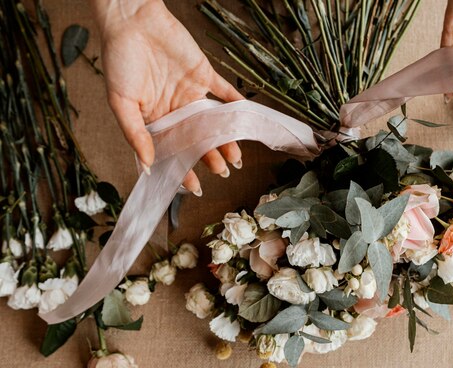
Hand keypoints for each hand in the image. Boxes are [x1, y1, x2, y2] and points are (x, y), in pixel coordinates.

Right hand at [90, 0, 242, 194]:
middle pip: (196, 139)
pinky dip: (237, 104)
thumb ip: (135, 134)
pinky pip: (225, 92)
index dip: (182, 169)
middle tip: (222, 171)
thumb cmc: (119, 60)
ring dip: (225, 138)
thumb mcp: (120, 101)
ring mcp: (191, 92)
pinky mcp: (204, 74)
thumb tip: (147, 165)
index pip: (172, 150)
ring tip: (236, 157)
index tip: (193, 187)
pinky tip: (246, 120)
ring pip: (213, 121)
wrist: (132, 20)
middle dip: (209, 157)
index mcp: (154, 119)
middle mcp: (175, 109)